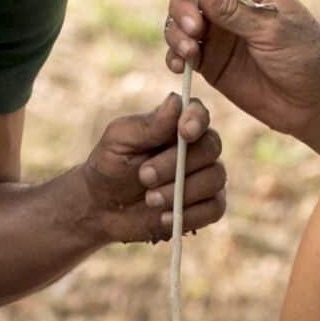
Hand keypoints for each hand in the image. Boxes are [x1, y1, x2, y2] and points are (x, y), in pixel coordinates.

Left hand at [76, 95, 224, 244]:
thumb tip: (176, 102)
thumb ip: (149, 124)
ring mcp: (206, 176)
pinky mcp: (207, 205)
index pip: (199, 113)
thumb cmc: (110, 166)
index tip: (184, 132)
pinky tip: (163, 217)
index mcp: (176, 123)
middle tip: (144, 176)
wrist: (103, 208)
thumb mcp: (119, 141)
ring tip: (150, 199)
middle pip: (210, 147)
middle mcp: (197, 146)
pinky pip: (215, 208)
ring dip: (181, 192)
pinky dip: (191, 215)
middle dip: (176, 164)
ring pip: (215, 178)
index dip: (197, 120)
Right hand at [162, 0, 319, 153]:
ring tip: (190, 52)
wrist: (313, 104)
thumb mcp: (272, 31)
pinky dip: (174, 55)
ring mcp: (219, 33)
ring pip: (179, 20)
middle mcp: (230, 4)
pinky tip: (181, 66)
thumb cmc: (305, 59)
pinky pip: (181, 51)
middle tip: (194, 28)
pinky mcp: (210, 61)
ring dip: (176, 32)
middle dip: (183, 6)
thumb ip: (233, 11)